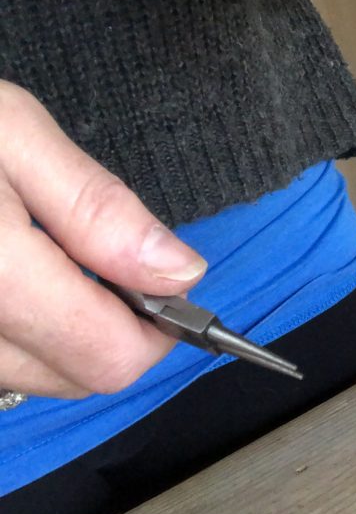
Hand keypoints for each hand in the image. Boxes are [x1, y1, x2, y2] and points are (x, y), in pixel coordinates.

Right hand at [0, 82, 207, 397]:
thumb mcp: (15, 135)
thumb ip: (98, 211)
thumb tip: (180, 274)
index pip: (108, 359)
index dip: (158, 326)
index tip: (165, 280)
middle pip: (76, 378)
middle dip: (115, 326)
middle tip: (108, 257)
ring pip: (32, 377)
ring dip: (66, 332)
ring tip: (50, 255)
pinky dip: (21, 332)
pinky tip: (14, 277)